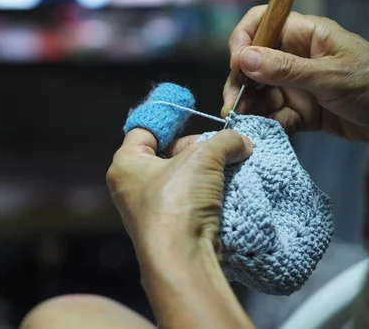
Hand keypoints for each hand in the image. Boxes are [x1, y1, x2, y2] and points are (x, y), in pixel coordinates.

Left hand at [106, 129, 251, 259]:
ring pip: (181, 176)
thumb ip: (224, 141)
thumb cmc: (178, 202)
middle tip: (221, 146)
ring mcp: (150, 208)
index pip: (144, 129)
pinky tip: (227, 187)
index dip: (168, 118)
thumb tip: (242, 141)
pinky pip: (189, 198)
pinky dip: (208, 191)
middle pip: (167, 152)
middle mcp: (133, 186)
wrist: (182, 258)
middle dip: (198, 147)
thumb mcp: (203, 158)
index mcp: (126, 164)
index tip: (191, 111)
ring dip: (207, 170)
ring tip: (230, 164)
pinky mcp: (169, 225)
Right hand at [222, 6, 368, 141]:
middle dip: (242, 83)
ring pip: (263, 92)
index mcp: (305, 34)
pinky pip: (278, 115)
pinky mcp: (305, 111)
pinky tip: (264, 133)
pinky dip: (269, 123)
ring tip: (245, 122)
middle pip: (255, 63)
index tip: (236, 65)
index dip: (244, 39)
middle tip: (233, 106)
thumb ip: (285, 69)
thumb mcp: (329, 76)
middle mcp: (297, 56)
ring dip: (252, 106)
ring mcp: (300, 84)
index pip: (263, 22)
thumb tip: (244, 59)